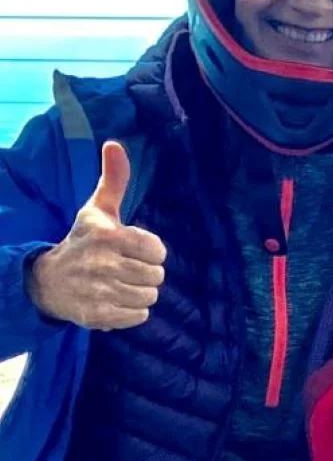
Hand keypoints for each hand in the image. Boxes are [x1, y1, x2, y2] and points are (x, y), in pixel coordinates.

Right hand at [27, 140, 167, 330]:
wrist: (47, 281)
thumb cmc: (83, 241)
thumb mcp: (98, 210)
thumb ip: (114, 180)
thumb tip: (114, 144)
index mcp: (108, 236)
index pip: (158, 250)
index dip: (150, 251)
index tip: (132, 249)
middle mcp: (103, 264)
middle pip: (157, 275)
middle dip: (146, 272)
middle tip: (125, 268)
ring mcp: (99, 292)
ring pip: (149, 296)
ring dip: (140, 292)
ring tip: (119, 284)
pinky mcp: (98, 316)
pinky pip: (139, 316)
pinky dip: (133, 311)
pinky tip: (115, 300)